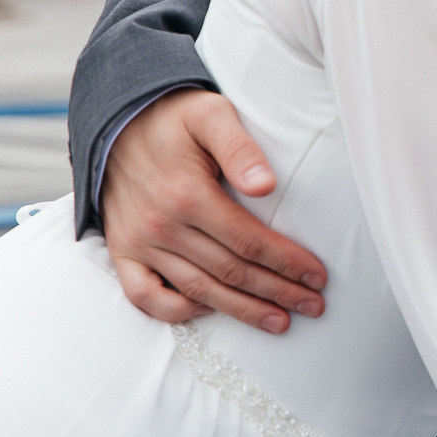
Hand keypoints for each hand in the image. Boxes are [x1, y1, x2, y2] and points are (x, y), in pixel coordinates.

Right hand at [102, 89, 327, 332]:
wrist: (118, 120)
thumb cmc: (176, 117)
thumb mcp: (212, 115)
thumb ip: (241, 149)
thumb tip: (267, 186)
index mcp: (188, 195)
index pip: (249, 241)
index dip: (287, 262)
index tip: (318, 277)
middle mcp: (161, 225)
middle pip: (231, 272)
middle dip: (277, 292)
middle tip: (313, 306)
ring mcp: (138, 242)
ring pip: (197, 291)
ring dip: (241, 310)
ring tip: (279, 321)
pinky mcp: (122, 250)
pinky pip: (143, 296)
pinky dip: (176, 311)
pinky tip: (210, 310)